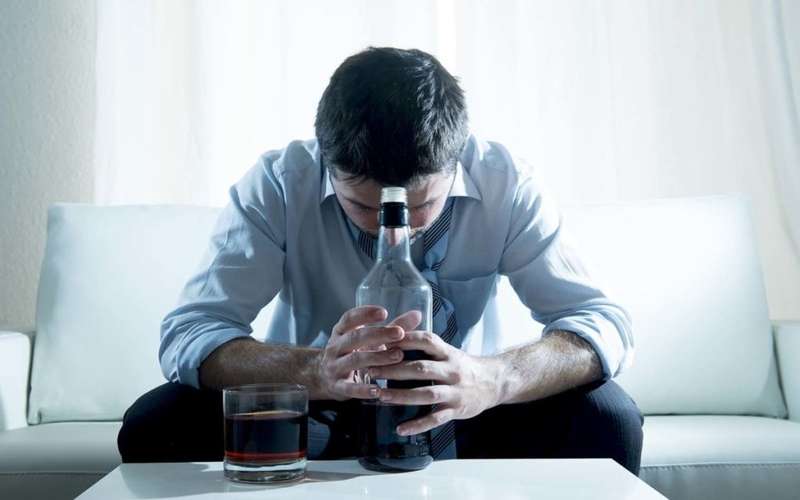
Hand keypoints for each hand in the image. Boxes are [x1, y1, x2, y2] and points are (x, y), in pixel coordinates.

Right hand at [317, 306, 421, 400]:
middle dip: (378, 334)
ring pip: (354, 360)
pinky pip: (349, 388)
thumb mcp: (367, 339)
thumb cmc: (353, 353)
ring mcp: (334, 366)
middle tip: (399, 333)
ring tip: (397, 356)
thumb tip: (417, 314)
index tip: (384, 312)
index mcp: (341, 332)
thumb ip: (392, 327)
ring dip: (377, 358)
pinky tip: (378, 390)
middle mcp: (335, 347)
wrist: (322, 377)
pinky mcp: (337, 386)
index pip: (349, 318)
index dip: (365, 314)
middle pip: (355, 338)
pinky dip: (363, 390)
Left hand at [369, 331, 502, 434]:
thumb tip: (395, 337)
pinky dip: (418, 425)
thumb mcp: (448, 351)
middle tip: (371, 370)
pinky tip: (401, 429)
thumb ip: (426, 346)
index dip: (405, 340)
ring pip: (427, 394)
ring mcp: (455, 391)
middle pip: (421, 368)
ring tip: (381, 395)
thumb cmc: (463, 366)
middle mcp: (452, 370)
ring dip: (402, 395)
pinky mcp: (456, 410)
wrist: (494, 382)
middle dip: (394, 369)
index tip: (383, 342)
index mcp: (448, 352)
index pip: (426, 341)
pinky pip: (435, 419)